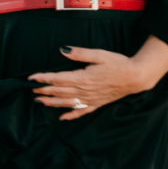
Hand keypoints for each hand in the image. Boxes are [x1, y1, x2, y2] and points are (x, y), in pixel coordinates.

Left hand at [29, 45, 154, 120]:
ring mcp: (92, 99)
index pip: (58, 78)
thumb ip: (79, 53)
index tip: (31, 78)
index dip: (43, 78)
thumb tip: (62, 50)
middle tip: (31, 91)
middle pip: (60, 91)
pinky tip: (62, 118)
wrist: (136, 77)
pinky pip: (82, 112)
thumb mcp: (98, 54)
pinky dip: (71, 115)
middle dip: (44, 91)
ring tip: (40, 102)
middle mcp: (86, 91)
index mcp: (83, 77)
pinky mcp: (97, 104)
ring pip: (68, 102)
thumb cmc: (118, 63)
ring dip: (52, 102)